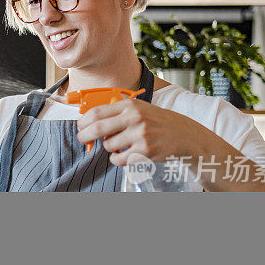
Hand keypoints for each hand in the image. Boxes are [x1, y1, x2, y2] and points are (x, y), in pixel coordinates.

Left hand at [76, 99, 199, 165]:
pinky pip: (118, 159)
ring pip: (108, 146)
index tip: (80, 126)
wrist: (183, 135)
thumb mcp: (139, 109)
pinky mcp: (144, 150)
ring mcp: (140, 134)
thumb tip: (88, 119)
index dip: (83, 121)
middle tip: (82, 139)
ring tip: (119, 145)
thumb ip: (117, 112)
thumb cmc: (156, 122)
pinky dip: (116, 159)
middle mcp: (134, 118)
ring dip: (108, 148)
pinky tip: (124, 154)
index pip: (97, 112)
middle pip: (97, 129)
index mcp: (130, 105)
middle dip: (84, 136)